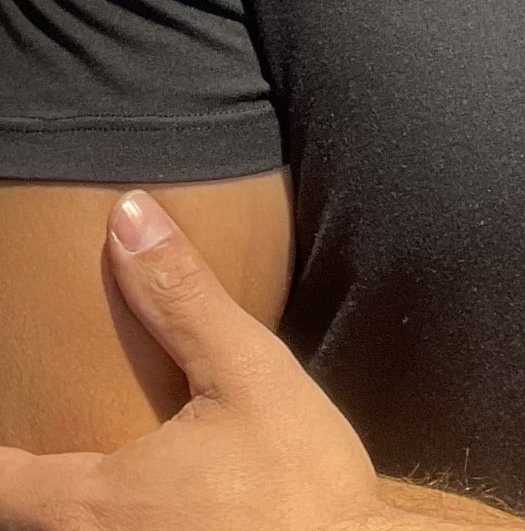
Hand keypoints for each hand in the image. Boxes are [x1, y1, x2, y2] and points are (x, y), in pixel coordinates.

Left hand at [0, 191, 388, 530]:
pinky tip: (162, 504)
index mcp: (103, 503)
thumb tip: (129, 217)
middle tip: (41, 446)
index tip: (2, 437)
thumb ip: (182, 297)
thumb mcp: (249, 372)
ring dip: (78, 510)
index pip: (8, 487)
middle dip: (34, 491)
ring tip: (105, 471)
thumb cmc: (303, 483)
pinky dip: (123, 521)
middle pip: (36, 524)